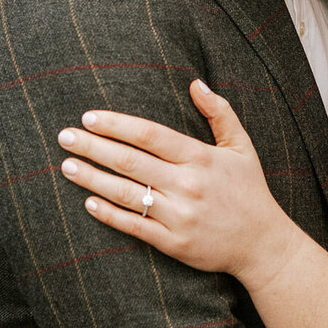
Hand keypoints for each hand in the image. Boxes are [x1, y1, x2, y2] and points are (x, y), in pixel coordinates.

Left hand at [58, 82, 292, 282]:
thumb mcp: (242, 147)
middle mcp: (187, 185)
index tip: (89, 118)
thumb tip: (195, 83)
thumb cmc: (250, 191)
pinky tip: (88, 202)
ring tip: (67, 166)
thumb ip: (220, 113)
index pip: (149, 134)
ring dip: (92, 178)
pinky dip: (109, 214)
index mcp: (201, 158)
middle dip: (92, 147)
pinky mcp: (174, 243)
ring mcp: (179, 216)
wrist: (263, 244)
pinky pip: (134, 226)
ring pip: (125, 193)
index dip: (116, 124)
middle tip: (64, 137)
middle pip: (130, 161)